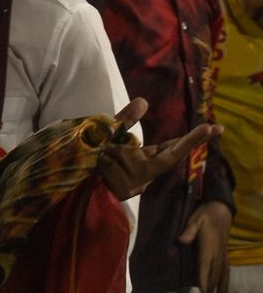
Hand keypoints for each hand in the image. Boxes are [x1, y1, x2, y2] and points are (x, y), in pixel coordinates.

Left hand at [98, 98, 222, 199]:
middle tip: (198, 131)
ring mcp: (138, 184)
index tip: (215, 128)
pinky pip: (114, 167)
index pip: (175, 148)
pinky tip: (97, 168)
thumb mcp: (110, 136)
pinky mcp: (125, 191)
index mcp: (148, 159)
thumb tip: (144, 101)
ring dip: (110, 154)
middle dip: (182, 144)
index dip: (194, 139)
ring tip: (100, 159)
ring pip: (129, 158)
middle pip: (167, 157)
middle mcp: (148, 173)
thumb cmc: (96, 158)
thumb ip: (126, 120)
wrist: (78, 184)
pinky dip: (102, 163)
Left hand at [179, 200, 230, 292]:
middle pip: (215, 271)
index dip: (204, 277)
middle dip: (212, 285)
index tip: (203, 289)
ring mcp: (222, 252)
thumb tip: (180, 240)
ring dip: (221, 284)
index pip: (205, 264)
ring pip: (223, 271)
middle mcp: (217, 251)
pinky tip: (224, 284)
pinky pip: (226, 267)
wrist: (221, 209)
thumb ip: (188, 231)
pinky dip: (226, 277)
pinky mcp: (224, 251)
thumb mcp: (194, 219)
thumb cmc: (205, 214)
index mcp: (209, 245)